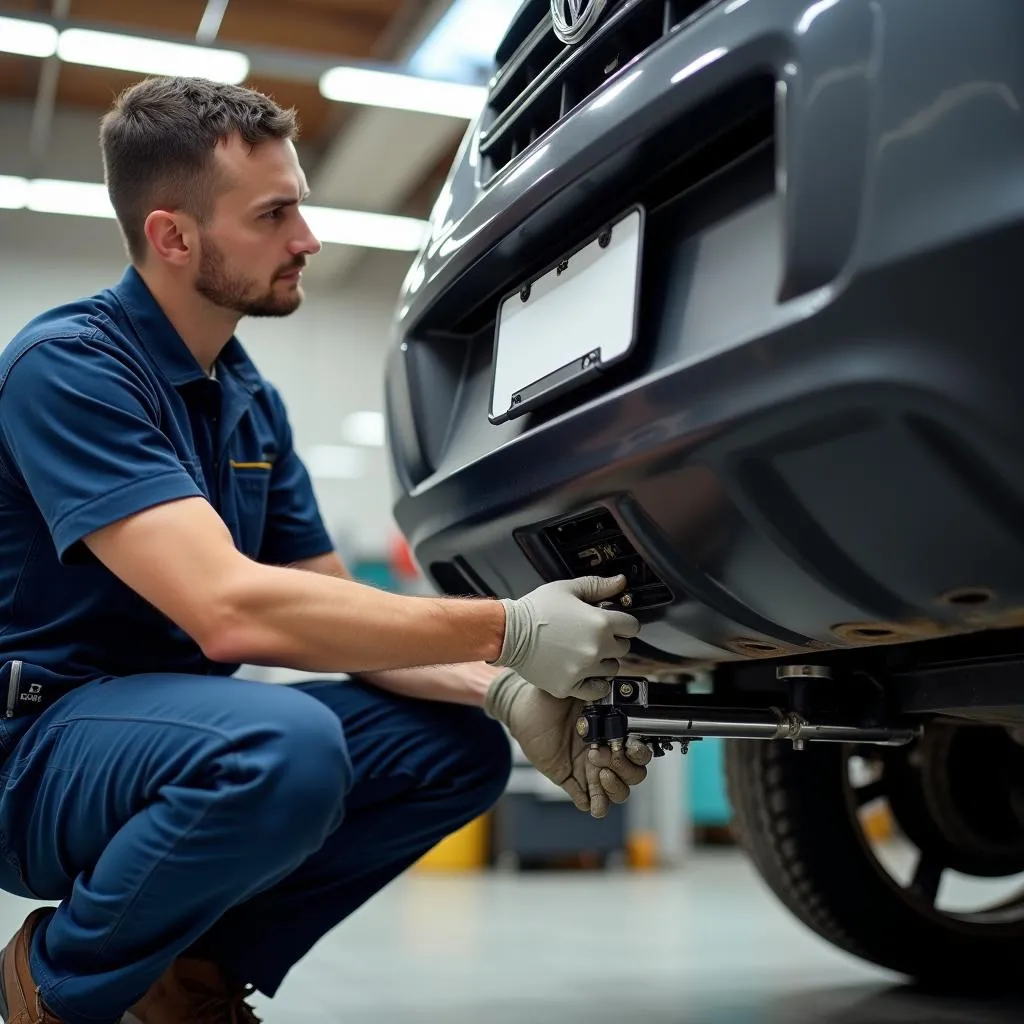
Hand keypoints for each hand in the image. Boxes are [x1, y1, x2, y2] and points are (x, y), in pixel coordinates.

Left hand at [486, 669, 652, 818]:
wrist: (523, 709)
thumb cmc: (551, 696)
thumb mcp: (577, 688)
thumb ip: (594, 687)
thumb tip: (608, 681)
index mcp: (613, 731)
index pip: (640, 751)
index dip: (640, 753)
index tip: (628, 744)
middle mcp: (606, 752)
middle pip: (634, 775)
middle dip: (625, 769)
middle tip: (602, 754)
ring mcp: (589, 768)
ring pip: (618, 792)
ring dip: (614, 788)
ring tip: (598, 772)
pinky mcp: (570, 779)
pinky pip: (589, 802)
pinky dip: (596, 805)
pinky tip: (591, 800)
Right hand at [491, 575, 640, 700]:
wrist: (508, 633)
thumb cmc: (536, 609)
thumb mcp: (567, 589)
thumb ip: (598, 586)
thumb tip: (620, 582)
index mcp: (600, 622)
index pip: (632, 626)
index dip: (623, 622)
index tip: (613, 623)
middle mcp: (596, 648)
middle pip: (623, 648)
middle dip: (613, 641)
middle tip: (594, 636)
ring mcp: (583, 670)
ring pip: (612, 669)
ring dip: (604, 661)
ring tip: (585, 653)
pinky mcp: (569, 686)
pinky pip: (596, 690)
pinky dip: (595, 683)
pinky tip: (585, 672)